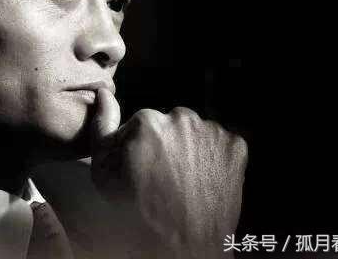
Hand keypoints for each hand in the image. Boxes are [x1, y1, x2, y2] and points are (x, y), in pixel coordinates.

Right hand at [90, 89, 247, 258]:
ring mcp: (213, 131)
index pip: (141, 124)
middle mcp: (183, 117)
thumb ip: (102, 126)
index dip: (139, 148)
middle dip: (166, 143)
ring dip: (190, 149)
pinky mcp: (236, 146)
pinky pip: (220, 144)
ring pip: (196, 132)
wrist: (182, 246)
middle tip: (164, 177)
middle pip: (170, 124)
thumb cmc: (138, 211)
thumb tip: (104, 93)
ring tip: (185, 181)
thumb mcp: (103, 171)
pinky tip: (204, 179)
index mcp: (148, 120)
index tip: (143, 170)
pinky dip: (214, 158)